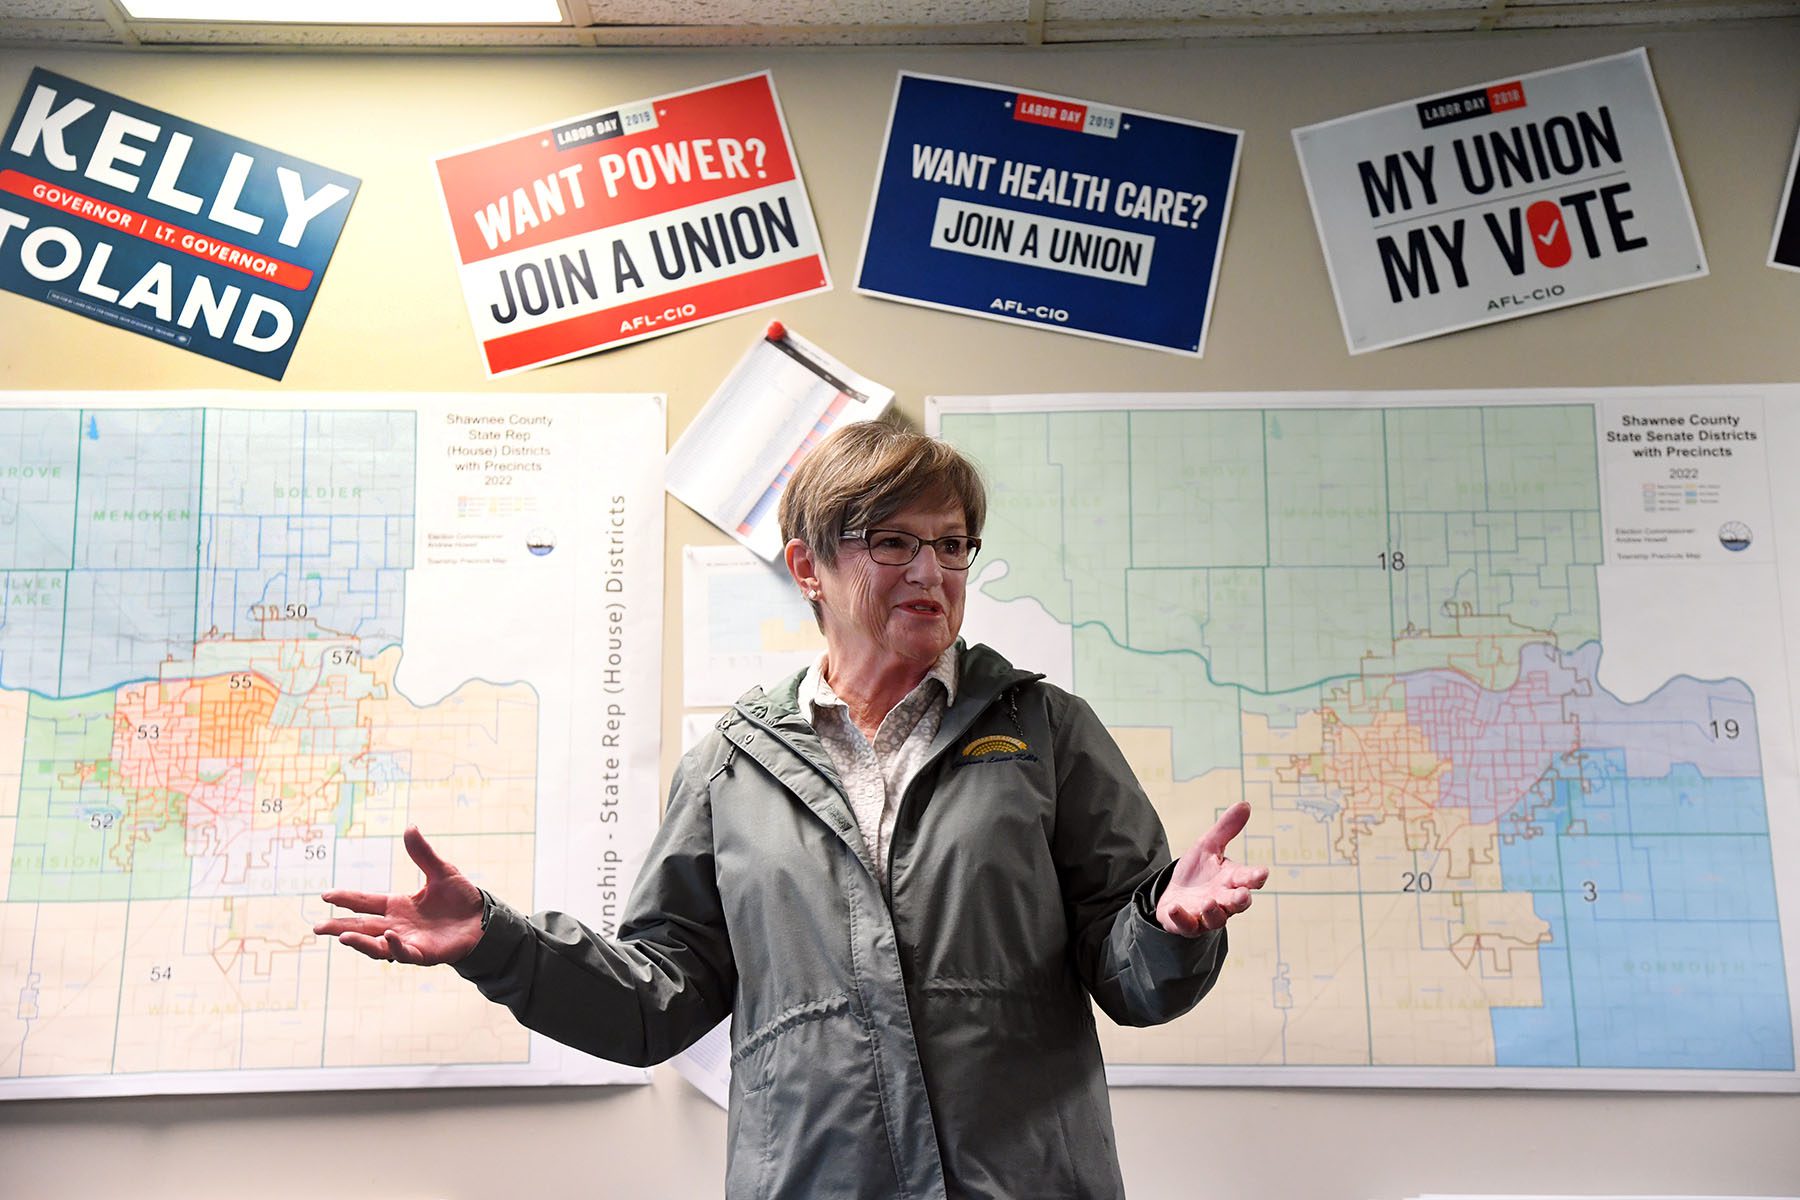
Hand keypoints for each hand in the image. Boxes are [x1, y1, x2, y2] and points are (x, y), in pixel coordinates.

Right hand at [313, 826, 484, 964]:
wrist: (484, 920)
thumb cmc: (461, 898)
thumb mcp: (441, 871)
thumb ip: (422, 854)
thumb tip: (409, 826)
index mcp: (397, 905)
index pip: (365, 902)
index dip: (346, 899)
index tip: (325, 896)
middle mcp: (397, 924)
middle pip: (362, 926)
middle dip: (338, 927)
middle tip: (316, 928)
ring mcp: (408, 941)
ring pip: (376, 944)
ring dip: (359, 941)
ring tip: (342, 936)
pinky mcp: (424, 954)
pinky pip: (405, 953)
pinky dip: (395, 946)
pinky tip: (389, 935)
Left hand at [1155, 801, 1269, 937]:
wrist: (1174, 894)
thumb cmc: (1197, 871)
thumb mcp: (1208, 846)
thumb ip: (1226, 829)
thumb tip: (1245, 804)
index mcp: (1231, 880)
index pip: (1248, 878)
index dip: (1255, 876)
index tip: (1262, 872)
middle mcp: (1223, 900)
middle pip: (1237, 903)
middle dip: (1240, 899)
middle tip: (1243, 894)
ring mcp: (1205, 915)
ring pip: (1216, 919)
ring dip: (1214, 911)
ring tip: (1209, 902)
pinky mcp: (1187, 924)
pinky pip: (1186, 925)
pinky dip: (1182, 918)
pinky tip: (1176, 908)